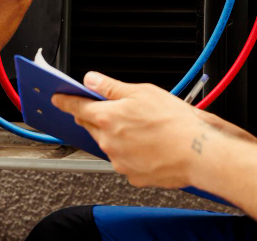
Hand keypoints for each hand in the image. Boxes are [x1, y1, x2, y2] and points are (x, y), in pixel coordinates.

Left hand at [52, 72, 235, 188]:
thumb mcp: (142, 92)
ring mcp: (119, 161)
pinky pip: (126, 161)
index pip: (76, 107)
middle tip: (122, 112)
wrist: (198, 154)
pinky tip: (151, 146)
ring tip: (146, 130)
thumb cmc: (175, 122)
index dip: (65, 101)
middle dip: (100, 117)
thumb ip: (111, 87)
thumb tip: (91, 79)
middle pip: (94, 126)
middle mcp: (108, 141)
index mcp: (107, 117)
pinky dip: (133, 153)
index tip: (57, 99)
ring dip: (119, 136)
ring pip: (110, 144)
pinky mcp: (132, 176)